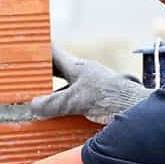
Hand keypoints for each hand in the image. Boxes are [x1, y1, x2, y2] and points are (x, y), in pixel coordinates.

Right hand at [30, 46, 151, 123]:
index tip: (27, 47)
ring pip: (67, 87)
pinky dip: (65, 107)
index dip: (40, 49)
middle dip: (44, 74)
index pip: (54, 53)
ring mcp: (91, 87)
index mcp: (77, 67)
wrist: (137, 108)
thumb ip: (53, 103)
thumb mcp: (75, 101)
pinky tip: (59, 117)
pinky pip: (76, 101)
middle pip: (58, 71)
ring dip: (54, 94)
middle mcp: (84, 74)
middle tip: (28, 78)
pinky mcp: (98, 101)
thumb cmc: (109, 97)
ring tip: (39, 102)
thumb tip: (33, 105)